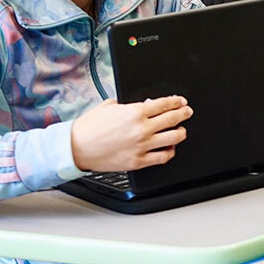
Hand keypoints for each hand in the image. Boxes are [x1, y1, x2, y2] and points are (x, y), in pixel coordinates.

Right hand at [71, 97, 192, 171]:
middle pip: (173, 119)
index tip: (181, 102)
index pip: (165, 104)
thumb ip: (126, 104)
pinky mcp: (139, 161)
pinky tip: (169, 148)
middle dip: (184, 113)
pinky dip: (170, 152)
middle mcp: (142, 129)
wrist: (76, 147)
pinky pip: (163, 157)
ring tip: (181, 130)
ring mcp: (142, 146)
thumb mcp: (108, 106)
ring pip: (174, 138)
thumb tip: (141, 105)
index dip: (176, 102)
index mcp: (135, 112)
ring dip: (181, 132)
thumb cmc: (89, 128)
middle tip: (187, 112)